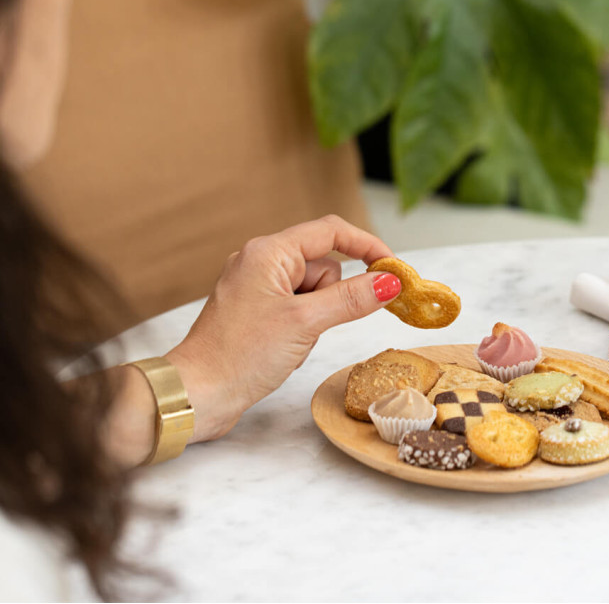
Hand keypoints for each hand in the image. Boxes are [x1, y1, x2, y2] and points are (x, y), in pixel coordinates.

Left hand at [165, 215, 398, 442]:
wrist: (197, 394)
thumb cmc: (240, 355)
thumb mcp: (305, 323)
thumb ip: (351, 298)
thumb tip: (390, 281)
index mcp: (268, 252)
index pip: (331, 231)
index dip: (367, 245)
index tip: (394, 267)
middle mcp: (260, 261)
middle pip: (324, 264)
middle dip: (332, 297)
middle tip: (315, 324)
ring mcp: (258, 287)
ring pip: (314, 290)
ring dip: (317, 317)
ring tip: (294, 342)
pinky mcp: (257, 310)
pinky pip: (299, 308)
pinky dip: (304, 327)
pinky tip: (286, 349)